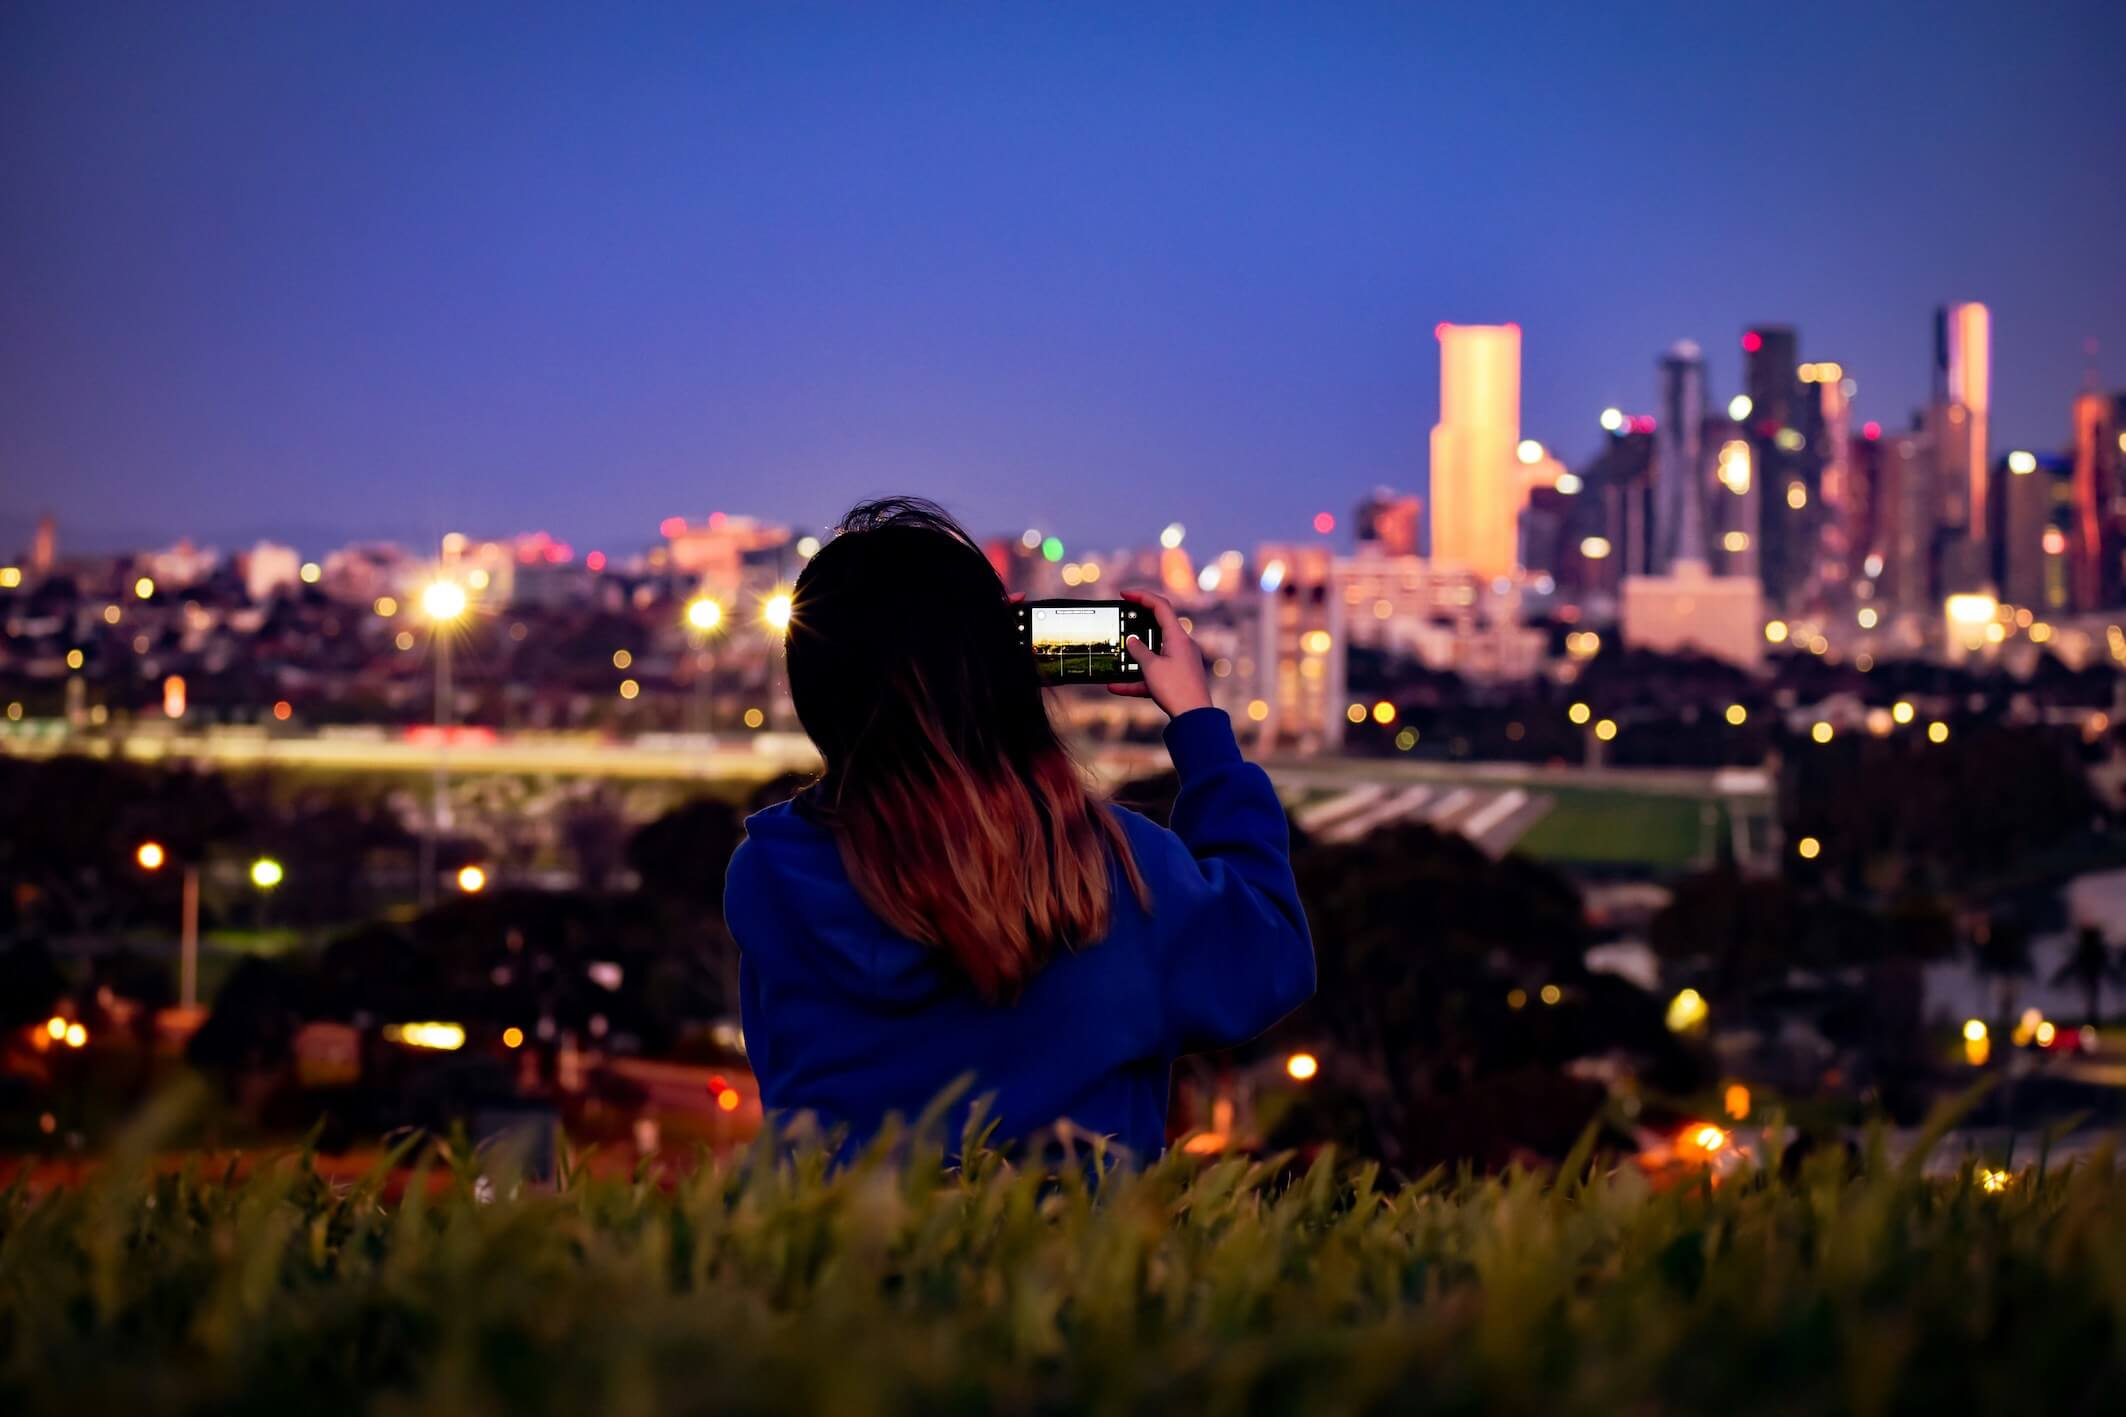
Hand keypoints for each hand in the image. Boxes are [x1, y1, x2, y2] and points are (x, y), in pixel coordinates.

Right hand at [1108, 589, 1211, 716]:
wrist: (1194, 717)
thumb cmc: (1176, 690)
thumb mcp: (1151, 668)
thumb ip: (1139, 651)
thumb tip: (1132, 641)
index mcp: (1178, 637)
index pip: (1160, 606)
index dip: (1142, 596)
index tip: (1124, 594)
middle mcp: (1182, 646)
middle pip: (1158, 626)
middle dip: (1137, 624)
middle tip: (1120, 621)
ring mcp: (1181, 662)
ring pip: (1154, 652)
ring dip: (1135, 655)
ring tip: (1116, 656)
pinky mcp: (1178, 677)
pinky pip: (1154, 674)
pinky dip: (1137, 678)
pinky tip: (1115, 686)